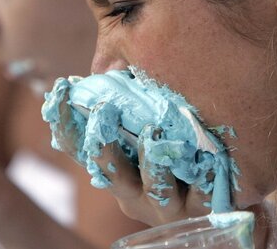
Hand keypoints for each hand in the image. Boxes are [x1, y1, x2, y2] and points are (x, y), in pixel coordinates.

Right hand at [50, 96, 212, 226]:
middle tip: (103, 110)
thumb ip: (127, 104)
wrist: (215, 197)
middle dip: (103, 145)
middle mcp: (134, 194)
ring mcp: (166, 206)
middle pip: (111, 174)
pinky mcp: (200, 210)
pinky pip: (202, 196)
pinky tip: (209, 157)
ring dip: (152, 160)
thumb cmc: (173, 156)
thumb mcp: (146, 128)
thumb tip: (109, 66)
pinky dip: (204, 175)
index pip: (81, 150)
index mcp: (115, 173)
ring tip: (154, 132)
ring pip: (156, 189)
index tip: (60, 90)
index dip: (66, 123)